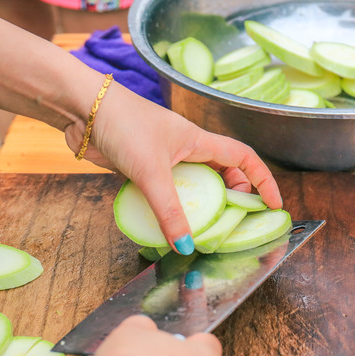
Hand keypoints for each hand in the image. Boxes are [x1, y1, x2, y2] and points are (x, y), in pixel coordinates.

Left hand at [67, 80, 283, 253]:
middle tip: (234, 224)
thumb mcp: (151, 171)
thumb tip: (185, 246)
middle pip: (221, 174)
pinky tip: (165, 227)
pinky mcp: (138, 168)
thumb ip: (169, 210)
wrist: (81, 109)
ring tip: (204, 231)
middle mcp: (183, 149)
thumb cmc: (122, 124)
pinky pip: (162, 193)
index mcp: (198, 141)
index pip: (243, 158)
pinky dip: (168, 209)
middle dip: (232, 198)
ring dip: (198, 206)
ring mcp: (160, 158)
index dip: (262, 179)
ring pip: (190, 185)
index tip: (273, 204)